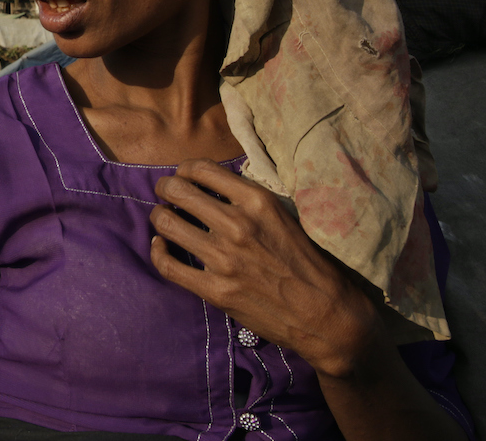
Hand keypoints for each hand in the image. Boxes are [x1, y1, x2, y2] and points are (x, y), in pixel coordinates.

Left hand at [149, 159, 379, 378]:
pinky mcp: (215, 290)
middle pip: (178, 190)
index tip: (184, 176)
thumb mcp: (287, 217)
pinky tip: (160, 245)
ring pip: (167, 223)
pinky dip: (158, 251)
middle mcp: (237, 225)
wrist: (327, 316)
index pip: (203, 169)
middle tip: (167, 193)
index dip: (185, 169)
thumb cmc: (311, 264)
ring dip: (160, 217)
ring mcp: (224, 259)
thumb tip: (217, 185)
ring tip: (164, 218)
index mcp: (258, 202)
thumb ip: (252, 200)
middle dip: (166, 188)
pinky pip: (168, 264)